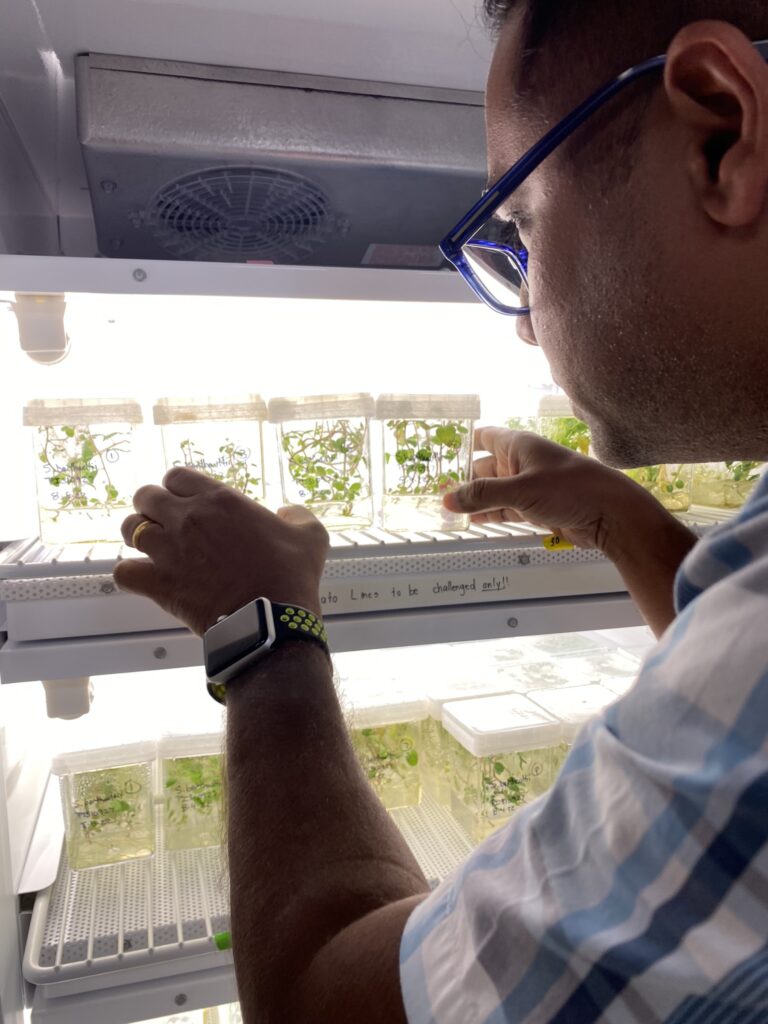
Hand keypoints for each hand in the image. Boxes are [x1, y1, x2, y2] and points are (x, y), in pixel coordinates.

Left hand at [114, 467, 328, 635]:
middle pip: (145, 496)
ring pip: (129, 529)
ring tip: (152, 549)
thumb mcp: (310, 535)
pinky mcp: (159, 583)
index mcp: (220, 499)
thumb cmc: (290, 575)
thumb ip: (297, 515)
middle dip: (151, 507)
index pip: (176, 476)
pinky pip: (124, 572)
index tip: (185, 502)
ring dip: (137, 536)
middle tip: (164, 523)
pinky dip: (130, 575)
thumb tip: (288, 511)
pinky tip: (144, 579)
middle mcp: (188, 518)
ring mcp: (169, 550)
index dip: (178, 488)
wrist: (273, 618)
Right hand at [443, 427, 681, 555]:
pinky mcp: (536, 509)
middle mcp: (522, 463)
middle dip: (464, 479)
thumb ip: (483, 495)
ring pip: (494, 492)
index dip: (464, 442)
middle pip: (484, 468)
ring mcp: (529, 487)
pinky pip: (505, 510)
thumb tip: (448, 499)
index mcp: (519, 446)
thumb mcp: (521, 490)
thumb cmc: (573, 490)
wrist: (612, 515)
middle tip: (437, 490)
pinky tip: (473, 521)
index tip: (441, 451)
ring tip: (448, 509)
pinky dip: (490, 515)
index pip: (485, 437)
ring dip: (475, 500)